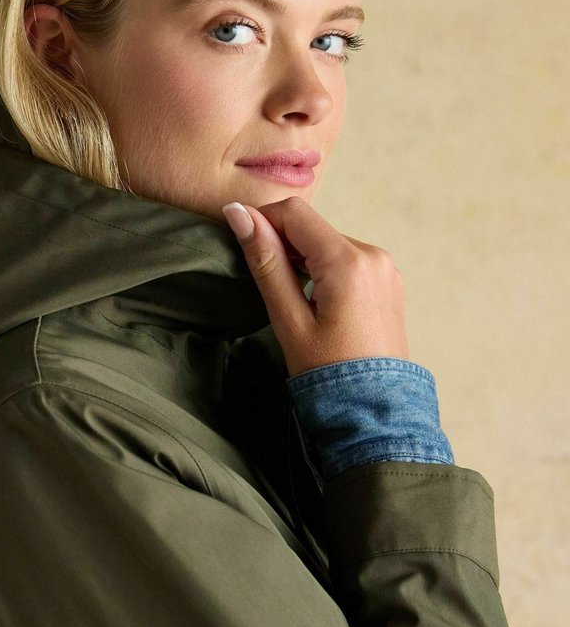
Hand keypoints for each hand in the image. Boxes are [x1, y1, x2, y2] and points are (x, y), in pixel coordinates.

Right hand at [222, 198, 409, 376]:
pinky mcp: (387, 282)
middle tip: (266, 284)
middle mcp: (372, 254)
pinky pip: (346, 259)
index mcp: (348, 261)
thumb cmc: (328, 373)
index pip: (295, 213)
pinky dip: (323, 269)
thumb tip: (238, 214)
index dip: (261, 220)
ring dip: (302, 257)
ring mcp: (384, 268)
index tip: (240, 243)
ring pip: (327, 242)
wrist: (375, 413)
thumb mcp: (289, 320)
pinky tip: (315, 302)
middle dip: (282, 243)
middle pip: (312, 227)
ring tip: (292, 300)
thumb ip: (266, 262)